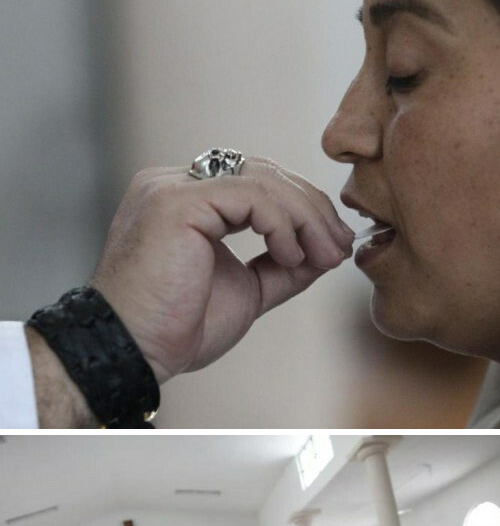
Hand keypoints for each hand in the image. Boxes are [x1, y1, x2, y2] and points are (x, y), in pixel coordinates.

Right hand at [92, 159, 353, 385]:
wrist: (134, 352)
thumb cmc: (176, 328)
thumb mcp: (246, 290)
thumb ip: (282, 266)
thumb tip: (327, 249)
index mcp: (185, 200)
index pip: (255, 182)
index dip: (301, 209)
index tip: (334, 247)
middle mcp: (174, 183)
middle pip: (263, 173)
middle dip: (311, 209)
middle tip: (339, 247)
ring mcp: (172, 187)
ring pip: (262, 180)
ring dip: (305, 218)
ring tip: (323, 255)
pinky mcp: (176, 201)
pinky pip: (250, 194)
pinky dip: (281, 223)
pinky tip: (291, 254)